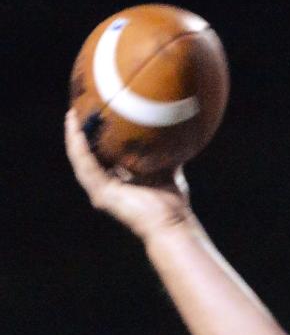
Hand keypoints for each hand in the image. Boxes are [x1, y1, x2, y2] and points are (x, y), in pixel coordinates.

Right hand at [64, 109, 193, 239]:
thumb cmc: (173, 204)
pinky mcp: (101, 195)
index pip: (101, 156)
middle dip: (80, 134)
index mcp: (118, 183)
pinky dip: (81, 150)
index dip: (96, 137)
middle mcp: (107, 187)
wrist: (173, 224)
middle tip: (76, 111)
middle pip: (87, 156)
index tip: (94, 115)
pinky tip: (78, 133)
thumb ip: (163, 156)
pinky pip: (86, 167)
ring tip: (71, 117)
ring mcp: (101, 192)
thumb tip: (174, 135)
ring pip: (81, 160)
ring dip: (75, 138)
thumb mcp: (167, 171)